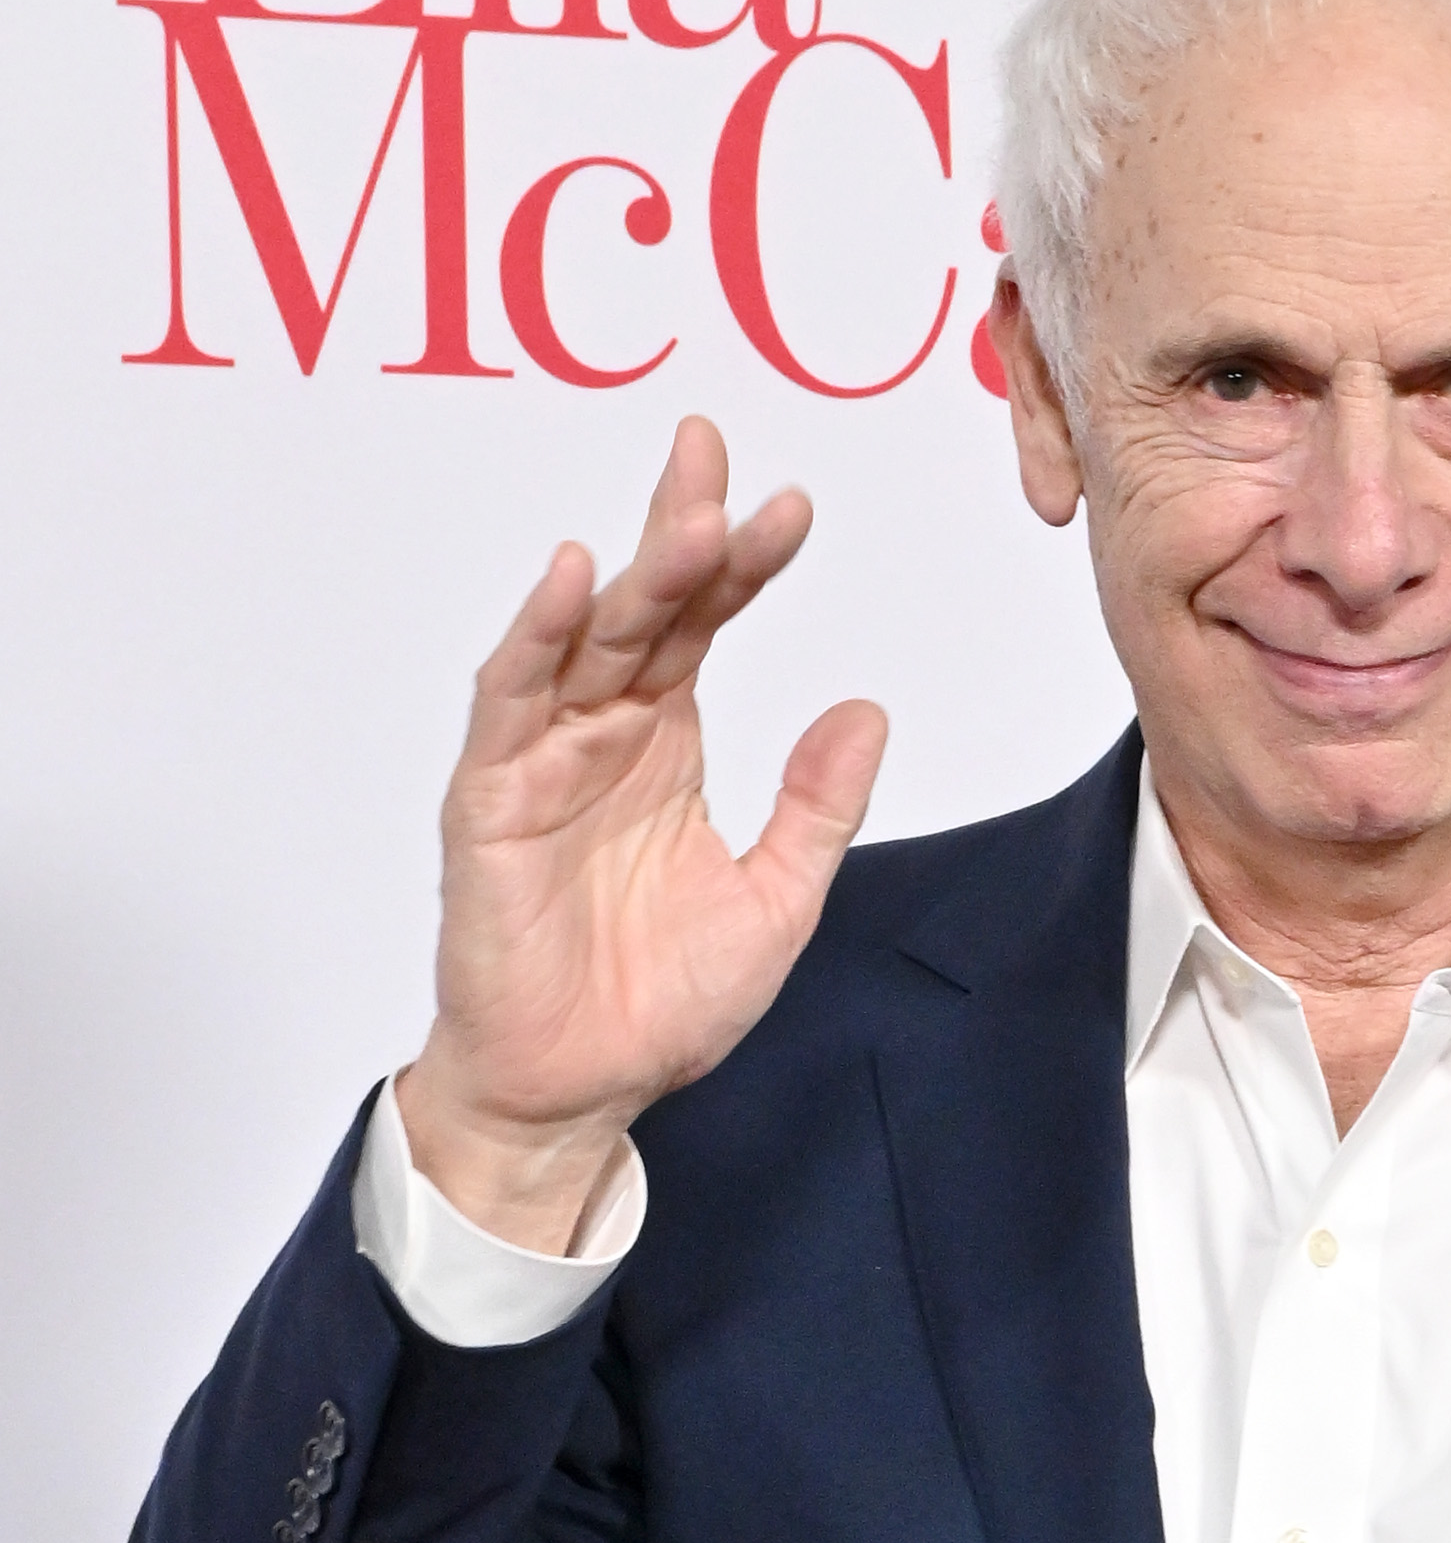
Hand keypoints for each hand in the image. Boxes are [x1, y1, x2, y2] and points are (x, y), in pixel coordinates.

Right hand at [396, 416, 888, 1251]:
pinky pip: (512, 704)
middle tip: (715, 453)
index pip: (704, 628)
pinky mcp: (493, 802)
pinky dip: (539, 638)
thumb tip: (865, 710)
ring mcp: (541, 760)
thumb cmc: (660, 1003)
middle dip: (682, 530)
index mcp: (665, 746)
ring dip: (635, 576)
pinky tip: (576, 583)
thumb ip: (817, 806)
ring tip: (686, 515)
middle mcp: (601, 734)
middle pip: (646, 610)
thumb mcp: (778, 899)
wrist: (582, 1089)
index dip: (743, 565)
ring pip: (586, 641)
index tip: (791, 508)